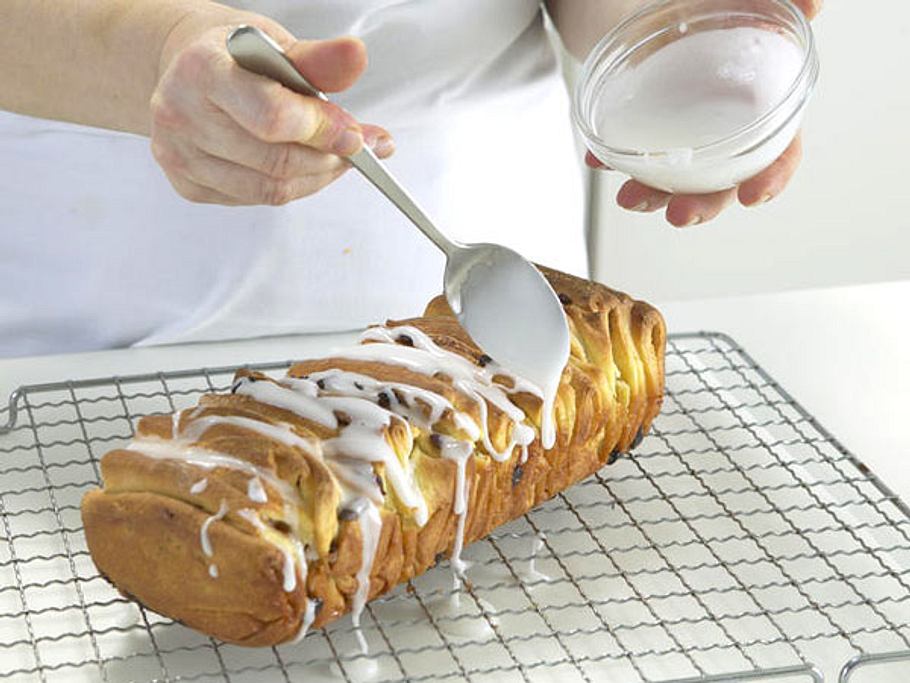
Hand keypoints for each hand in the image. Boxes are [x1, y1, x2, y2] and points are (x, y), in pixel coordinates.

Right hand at [150, 24, 391, 205]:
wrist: (190, 70)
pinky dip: (292, 187)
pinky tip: (303, 167)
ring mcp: (180, 155)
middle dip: (328, 158)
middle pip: (276, 161)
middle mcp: (181, 114)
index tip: (357, 136)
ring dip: (316, 177)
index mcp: (202, 69)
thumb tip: (355, 58)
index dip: (323, 132)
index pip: (273, 117)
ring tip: (335, 156)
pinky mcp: (188, 185)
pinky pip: (256, 201)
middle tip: (357, 148)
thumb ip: (317, 59)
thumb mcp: (276, 45)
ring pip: (271, 190)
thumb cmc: (236, 57)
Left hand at [585, 0, 821, 226]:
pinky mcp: (650, 136)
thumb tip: (813, 2)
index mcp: (762, 110)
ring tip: (629, 198)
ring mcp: (686, 141)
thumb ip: (777, 6)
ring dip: (653, 196)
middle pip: (723, 184)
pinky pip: (633, 158)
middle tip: (680, 214)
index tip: (754, 196)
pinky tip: (597, 162)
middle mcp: (725, 136)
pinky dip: (614, 163)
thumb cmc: (716, 12)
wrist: (667, 10)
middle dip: (702, 206)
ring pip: (676, 182)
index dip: (772, 178)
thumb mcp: (744, 5)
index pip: (778, 154)